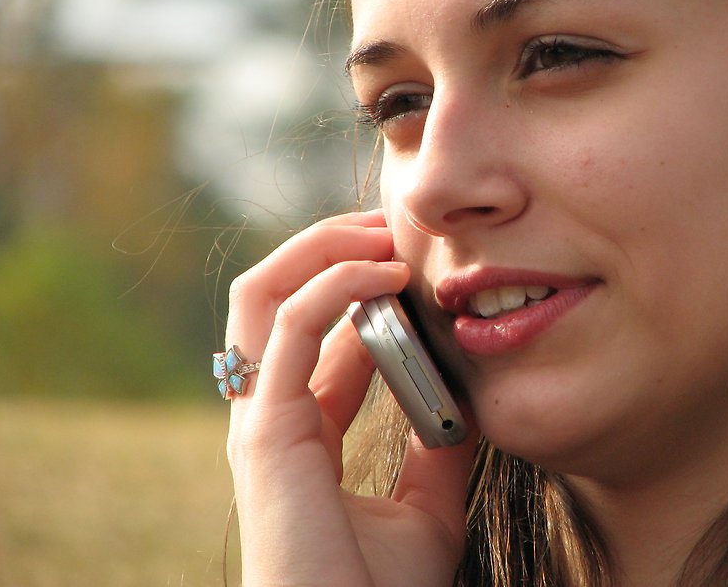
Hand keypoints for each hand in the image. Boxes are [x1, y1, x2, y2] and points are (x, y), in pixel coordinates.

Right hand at [225, 210, 476, 586]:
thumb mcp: (429, 503)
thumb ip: (437, 448)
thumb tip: (466, 399)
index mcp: (302, 426)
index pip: (317, 331)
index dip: (360, 285)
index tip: (413, 258)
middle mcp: (272, 412)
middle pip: (272, 296)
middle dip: (327, 249)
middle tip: (389, 225)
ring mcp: (261, 417)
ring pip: (263, 293)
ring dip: (324, 249)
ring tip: (383, 233)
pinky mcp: (266, 429)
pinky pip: (293, 326)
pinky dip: (338, 284)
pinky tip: (388, 274)